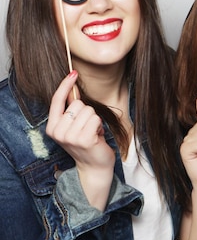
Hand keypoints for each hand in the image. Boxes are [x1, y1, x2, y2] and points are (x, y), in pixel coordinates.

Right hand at [45, 71, 114, 209]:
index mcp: (52, 127)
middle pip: (78, 104)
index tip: (73, 73)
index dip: (65, 85)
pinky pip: (96, 119)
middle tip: (87, 128)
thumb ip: (71, 109)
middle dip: (87, 113)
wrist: (94, 166)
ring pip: (89, 111)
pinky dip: (100, 126)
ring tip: (92, 133)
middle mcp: (58, 132)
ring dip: (95, 120)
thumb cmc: (86, 143)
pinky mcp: (84, 139)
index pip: (57, 101)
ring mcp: (70, 136)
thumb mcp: (73, 126)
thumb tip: (74, 88)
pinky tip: (97, 137)